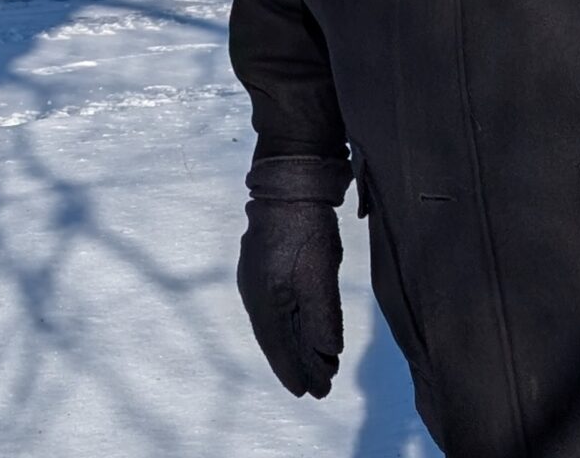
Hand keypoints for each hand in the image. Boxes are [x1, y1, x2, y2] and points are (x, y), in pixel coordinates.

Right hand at [236, 157, 346, 398]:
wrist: (288, 184)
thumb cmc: (306, 230)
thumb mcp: (320, 277)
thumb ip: (322, 319)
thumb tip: (326, 355)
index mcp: (265, 299)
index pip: (278, 348)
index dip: (294, 372)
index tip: (310, 393)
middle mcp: (254, 293)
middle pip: (274, 339)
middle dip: (296, 363)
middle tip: (319, 386)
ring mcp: (253, 277)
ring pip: (272, 323)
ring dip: (293, 345)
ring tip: (316, 363)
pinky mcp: (259, 265)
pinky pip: (271, 308)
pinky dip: (286, 325)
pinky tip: (298, 328)